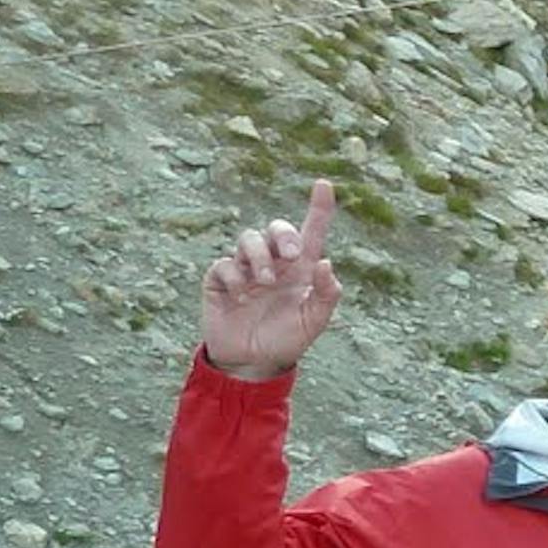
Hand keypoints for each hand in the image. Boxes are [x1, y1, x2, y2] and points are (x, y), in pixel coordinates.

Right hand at [198, 180, 343, 380]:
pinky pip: (224, 264)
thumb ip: (326, 295)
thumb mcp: (314, 321)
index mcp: (301, 269)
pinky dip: (235, 277)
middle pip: (276, 227)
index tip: (324, 184)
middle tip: (292, 255)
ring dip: (259, 257)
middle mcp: (274, 263)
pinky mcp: (220, 280)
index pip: (311, 232)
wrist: (253, 363)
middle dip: (284, 234)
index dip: (319, 208)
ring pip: (248, 239)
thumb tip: (325, 264)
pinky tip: (242, 297)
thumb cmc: (287, 339)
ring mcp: (245, 269)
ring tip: (265, 282)